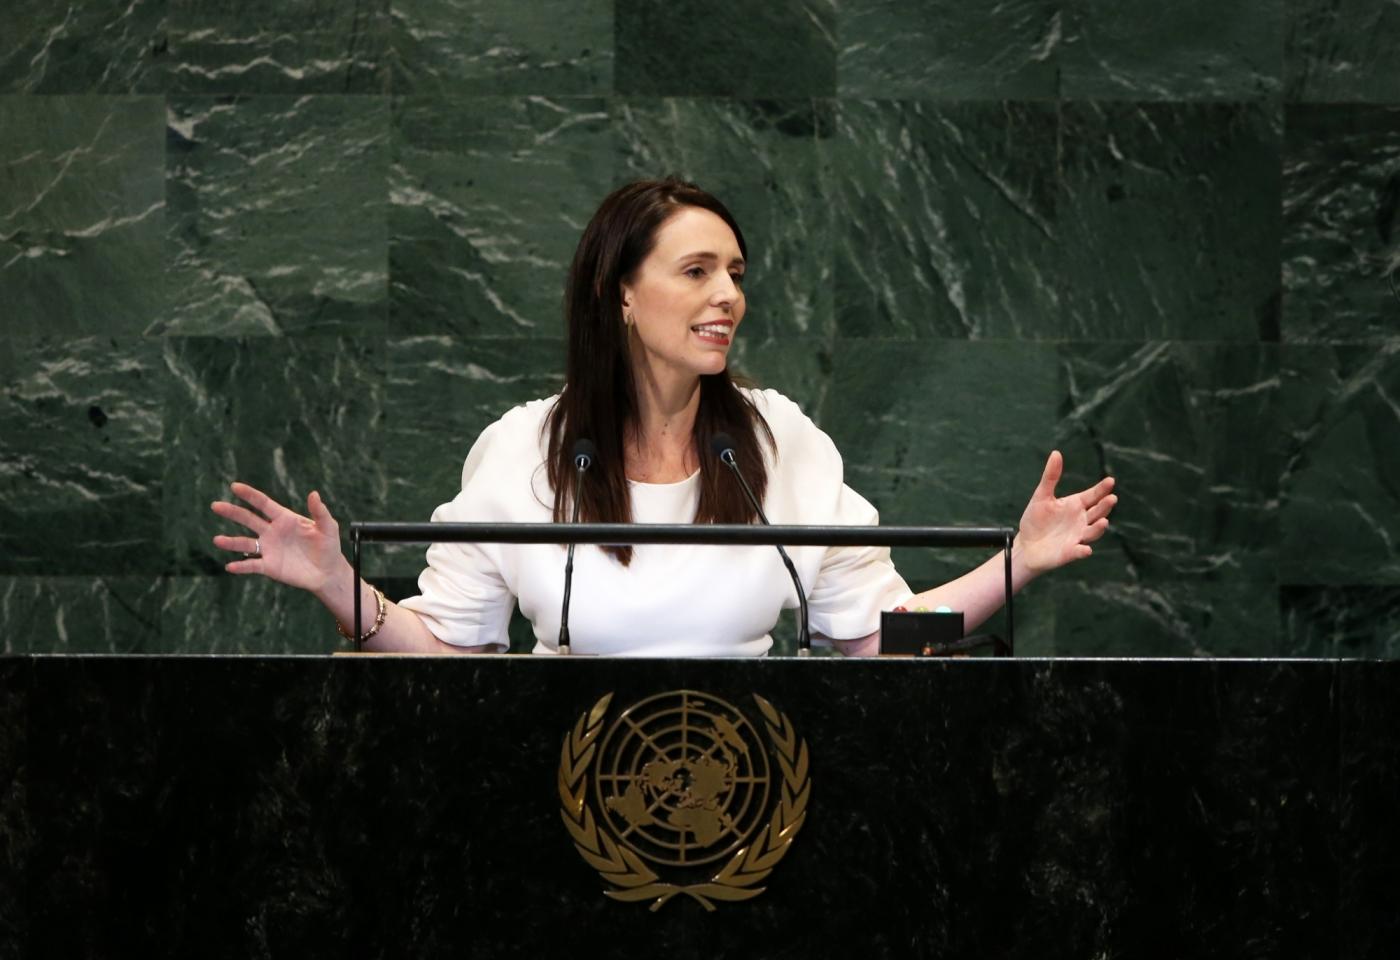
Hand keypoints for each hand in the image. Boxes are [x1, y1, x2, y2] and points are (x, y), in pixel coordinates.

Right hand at [210, 482, 346, 594]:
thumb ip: (320, 512)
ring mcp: (269, 549)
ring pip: (245, 543)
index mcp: (284, 518)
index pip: (264, 504)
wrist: (328, 572)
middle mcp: (272, 532)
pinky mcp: (269, 566)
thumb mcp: (328, 528)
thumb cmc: (328, 546)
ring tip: (217, 540)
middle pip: (248, 519)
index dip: (250, 495)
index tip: (235, 486)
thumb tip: (314, 494)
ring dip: (231, 542)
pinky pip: (251, 565)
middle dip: (232, 512)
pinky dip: (241, 566)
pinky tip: (230, 567)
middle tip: (215, 506)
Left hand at [1016, 451, 1116, 574]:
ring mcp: (1078, 536)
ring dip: (1099, 528)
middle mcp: (1081, 520)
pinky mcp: (1070, 552)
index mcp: (1076, 505)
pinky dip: (1082, 551)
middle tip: (1112, 498)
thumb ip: (1050, 477)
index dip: (1102, 489)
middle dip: (1105, 506)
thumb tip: (1056, 453)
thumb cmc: (1036, 520)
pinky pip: (1079, 551)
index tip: (1110, 480)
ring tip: (1103, 521)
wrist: (1026, 545)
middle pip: (1098, 512)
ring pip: (1093, 532)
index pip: (1093, 495)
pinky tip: (1085, 549)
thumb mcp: (1041, 496)